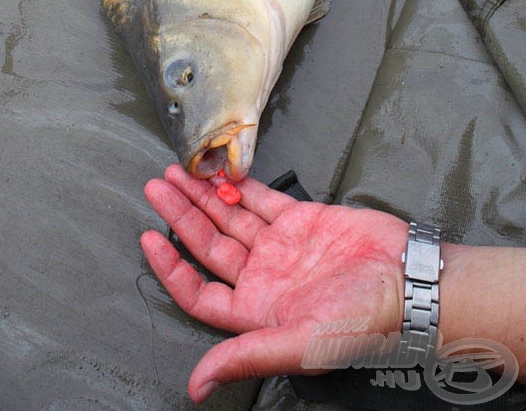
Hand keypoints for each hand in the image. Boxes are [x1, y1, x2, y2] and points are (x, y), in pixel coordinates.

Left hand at [140, 165, 407, 401]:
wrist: (411, 280)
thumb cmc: (363, 321)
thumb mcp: (301, 343)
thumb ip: (246, 356)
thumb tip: (195, 387)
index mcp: (255, 310)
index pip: (198, 289)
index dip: (170, 266)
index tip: (148, 237)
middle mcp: (262, 276)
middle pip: (207, 244)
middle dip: (180, 215)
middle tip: (156, 186)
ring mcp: (280, 245)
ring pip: (229, 216)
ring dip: (203, 195)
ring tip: (176, 172)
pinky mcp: (301, 219)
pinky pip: (261, 199)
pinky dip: (240, 186)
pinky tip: (218, 173)